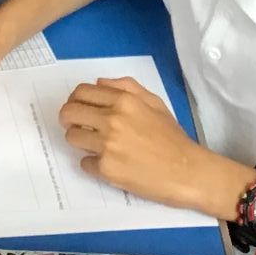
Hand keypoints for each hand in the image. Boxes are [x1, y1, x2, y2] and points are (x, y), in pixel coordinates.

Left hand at [58, 77, 222, 209]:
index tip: (79, 109)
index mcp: (124, 101)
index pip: (81, 93)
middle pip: (68, 113)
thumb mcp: (154, 103)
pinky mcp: (106, 169)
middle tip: (79, 127)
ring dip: (80, 141)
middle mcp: (112, 120)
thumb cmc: (172, 137)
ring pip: (72, 137)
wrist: (187, 171)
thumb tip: (99, 83)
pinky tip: (110, 164)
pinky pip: (84, 163)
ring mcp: (107, 145)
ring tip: (96, 146)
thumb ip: (126, 87)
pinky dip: (93, 164)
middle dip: (70, 120)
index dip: (75, 100)